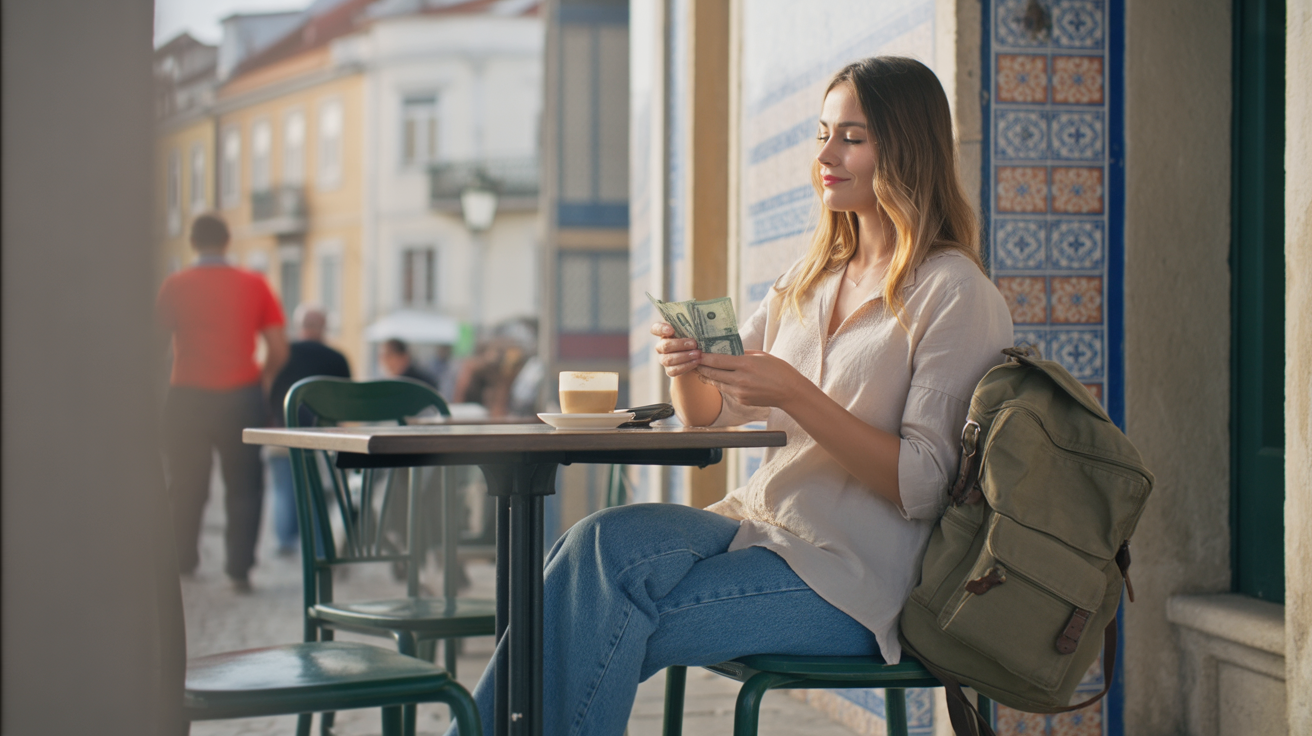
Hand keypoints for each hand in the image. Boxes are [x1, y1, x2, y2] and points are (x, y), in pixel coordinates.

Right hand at [651, 322, 701, 376]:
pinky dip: (686, 366)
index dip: (661, 329)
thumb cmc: (694, 339)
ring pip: (668, 359)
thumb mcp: (692, 332)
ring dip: (685, 357)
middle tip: (694, 344)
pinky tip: (696, 362)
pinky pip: (673, 370)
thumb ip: (691, 327)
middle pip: (664, 346)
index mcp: (664, 333)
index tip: (671, 330)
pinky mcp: (669, 370)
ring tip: (698, 354)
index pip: (655, 329)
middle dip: (680, 345)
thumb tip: (697, 326)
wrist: (697, 356)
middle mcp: (661, 346)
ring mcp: (663, 359)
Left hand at [694, 350, 810, 409]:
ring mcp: (740, 392)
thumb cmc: (778, 370)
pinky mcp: (741, 400)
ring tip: (700, 370)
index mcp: (745, 364)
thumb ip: (742, 353)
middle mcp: (740, 379)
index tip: (696, 353)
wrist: (790, 392)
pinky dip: (720, 384)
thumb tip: (726, 351)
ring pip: (717, 383)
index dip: (703, 357)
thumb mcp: (761, 355)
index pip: (717, 360)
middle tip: (693, 361)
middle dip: (700, 367)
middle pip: (712, 373)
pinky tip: (717, 379)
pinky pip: (726, 390)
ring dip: (707, 376)